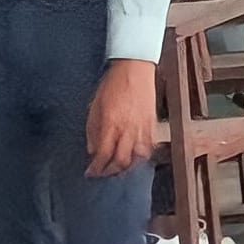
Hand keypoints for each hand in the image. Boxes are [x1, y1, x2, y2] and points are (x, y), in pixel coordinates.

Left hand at [85, 59, 158, 176]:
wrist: (135, 70)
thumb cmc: (112, 85)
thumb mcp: (94, 107)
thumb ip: (93, 131)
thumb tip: (93, 150)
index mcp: (110, 124)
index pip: (103, 155)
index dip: (96, 168)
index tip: (90, 173)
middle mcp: (128, 129)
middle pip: (122, 161)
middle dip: (111, 171)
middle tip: (103, 173)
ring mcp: (143, 128)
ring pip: (138, 157)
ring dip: (128, 165)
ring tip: (119, 167)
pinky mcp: (153, 124)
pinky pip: (149, 147)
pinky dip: (141, 155)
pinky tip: (134, 155)